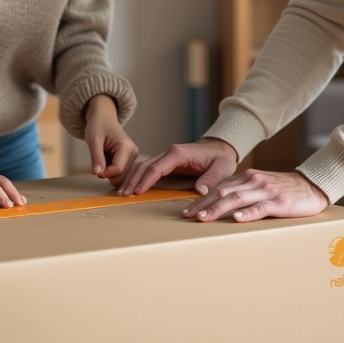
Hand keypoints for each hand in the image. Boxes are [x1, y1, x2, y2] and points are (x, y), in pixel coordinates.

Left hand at [83, 95, 137, 184]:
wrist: (104, 118)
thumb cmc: (98, 126)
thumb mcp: (94, 140)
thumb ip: (96, 157)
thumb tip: (98, 173)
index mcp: (126, 147)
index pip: (117, 170)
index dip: (104, 173)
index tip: (95, 169)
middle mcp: (133, 152)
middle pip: (121, 176)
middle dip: (108, 175)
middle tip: (98, 164)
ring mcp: (133, 157)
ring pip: (122, 177)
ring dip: (110, 174)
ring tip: (103, 161)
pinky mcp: (130, 160)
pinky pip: (121, 173)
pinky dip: (111, 171)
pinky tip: (107, 162)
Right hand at [119, 137, 237, 196]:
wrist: (220, 147)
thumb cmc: (220, 158)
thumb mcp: (221, 168)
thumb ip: (210, 179)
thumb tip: (200, 191)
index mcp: (179, 154)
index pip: (157, 167)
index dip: (146, 180)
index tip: (137, 192)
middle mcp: (169, 152)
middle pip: (145, 165)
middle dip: (133, 179)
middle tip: (123, 194)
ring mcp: (166, 156)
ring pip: (143, 165)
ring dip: (132, 177)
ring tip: (122, 191)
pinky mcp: (167, 162)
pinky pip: (149, 168)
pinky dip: (138, 176)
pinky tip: (130, 185)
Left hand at [182, 169, 328, 222]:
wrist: (312, 187)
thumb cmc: (283, 190)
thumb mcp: (260, 187)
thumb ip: (243, 192)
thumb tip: (220, 206)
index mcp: (247, 178)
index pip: (219, 188)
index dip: (202, 200)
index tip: (187, 211)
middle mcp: (254, 181)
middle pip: (223, 192)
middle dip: (204, 205)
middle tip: (189, 217)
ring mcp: (266, 191)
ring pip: (238, 199)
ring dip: (218, 209)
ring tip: (204, 218)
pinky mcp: (280, 201)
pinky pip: (261, 207)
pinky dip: (248, 213)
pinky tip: (236, 219)